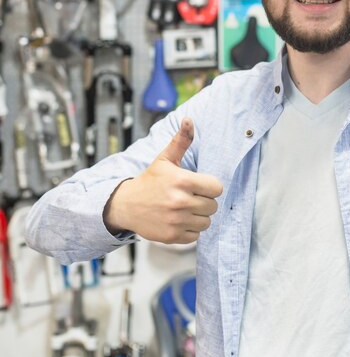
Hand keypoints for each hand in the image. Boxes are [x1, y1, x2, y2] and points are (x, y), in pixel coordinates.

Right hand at [104, 118, 221, 244]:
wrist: (126, 205)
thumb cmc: (150, 181)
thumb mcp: (164, 160)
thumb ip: (180, 142)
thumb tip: (189, 120)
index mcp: (182, 181)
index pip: (216, 188)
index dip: (209, 187)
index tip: (198, 187)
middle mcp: (181, 202)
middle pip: (213, 206)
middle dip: (204, 202)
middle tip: (188, 198)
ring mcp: (177, 220)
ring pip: (207, 222)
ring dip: (198, 217)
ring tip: (184, 210)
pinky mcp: (173, 236)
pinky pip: (196, 235)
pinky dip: (190, 230)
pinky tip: (178, 221)